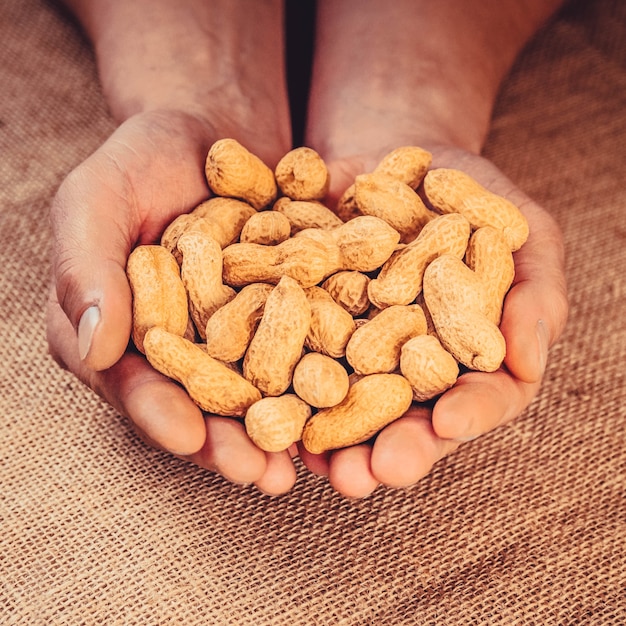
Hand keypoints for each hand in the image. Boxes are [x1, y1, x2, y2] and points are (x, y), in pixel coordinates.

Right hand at [47, 109, 297, 494]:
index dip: (158, 414)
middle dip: (228, 440)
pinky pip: (301, 351)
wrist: (215, 130)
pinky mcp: (281, 316)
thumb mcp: (100, 198)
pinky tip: (345, 401)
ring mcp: (231, 336)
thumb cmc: (144, 159)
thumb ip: (87, 267)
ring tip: (305, 460)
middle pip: (199, 404)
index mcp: (119, 331)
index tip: (187, 438)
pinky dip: (319, 377)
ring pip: (253, 391)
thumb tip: (94, 345)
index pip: (132, 383)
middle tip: (260, 474)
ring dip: (278, 427)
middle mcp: (176, 347)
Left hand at [297, 146, 567, 497]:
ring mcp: (351, 348)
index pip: (480, 397)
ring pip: (343, 404)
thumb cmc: (472, 196)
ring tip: (315, 460)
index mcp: (466, 357)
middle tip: (371, 474)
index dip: (468, 413)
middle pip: (405, 419)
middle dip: (390, 447)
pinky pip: (289, 355)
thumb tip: (526, 359)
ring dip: (327, 438)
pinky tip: (259, 403)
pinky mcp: (304, 323)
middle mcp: (406, 367)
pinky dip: (276, 381)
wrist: (396, 156)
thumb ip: (534, 293)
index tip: (448, 422)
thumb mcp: (520, 233)